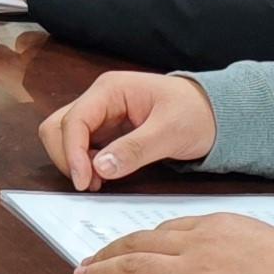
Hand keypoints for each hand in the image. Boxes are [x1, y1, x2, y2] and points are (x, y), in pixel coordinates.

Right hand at [39, 69, 219, 191]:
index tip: (84, 182)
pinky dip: (83, 163)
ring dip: (72, 161)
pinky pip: (80, 146)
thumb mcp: (171, 132)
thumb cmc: (196, 113)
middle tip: (90, 183)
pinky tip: (103, 175)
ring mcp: (100, 114)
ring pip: (64, 136)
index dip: (72, 152)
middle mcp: (99, 99)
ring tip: (97, 181)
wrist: (215, 112)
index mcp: (111, 90)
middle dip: (66, 157)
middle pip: (58, 126)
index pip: (74, 120)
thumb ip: (136, 149)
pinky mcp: (105, 130)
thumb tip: (100, 168)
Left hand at [71, 214, 273, 273]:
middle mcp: (199, 242)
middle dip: (108, 252)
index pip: (165, 230)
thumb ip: (233, 246)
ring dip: (100, 272)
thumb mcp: (264, 243)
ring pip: (132, 267)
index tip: (121, 248)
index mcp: (217, 224)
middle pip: (140, 243)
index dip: (136, 241)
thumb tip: (218, 261)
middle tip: (86, 260)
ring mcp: (195, 272)